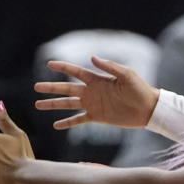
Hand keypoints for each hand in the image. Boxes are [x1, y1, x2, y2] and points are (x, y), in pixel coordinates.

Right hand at [34, 56, 159, 128]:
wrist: (148, 108)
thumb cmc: (140, 89)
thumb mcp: (126, 74)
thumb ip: (109, 66)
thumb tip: (92, 57)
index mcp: (97, 79)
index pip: (75, 71)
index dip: (62, 67)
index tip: (49, 64)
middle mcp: (92, 91)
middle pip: (66, 88)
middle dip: (51, 88)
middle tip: (36, 87)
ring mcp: (93, 104)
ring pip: (68, 104)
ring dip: (54, 105)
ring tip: (38, 105)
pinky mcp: (97, 117)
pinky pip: (79, 120)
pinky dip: (68, 123)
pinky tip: (56, 125)